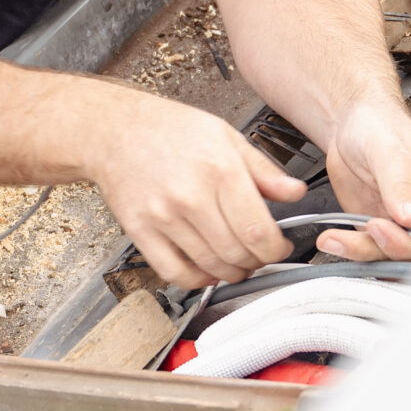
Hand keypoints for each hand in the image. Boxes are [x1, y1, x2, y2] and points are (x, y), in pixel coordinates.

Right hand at [88, 88, 303, 286]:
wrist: (115, 129)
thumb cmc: (171, 130)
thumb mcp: (226, 137)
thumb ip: (263, 169)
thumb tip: (295, 192)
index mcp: (219, 169)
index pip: (258, 231)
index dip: (276, 249)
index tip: (280, 248)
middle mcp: (190, 196)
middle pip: (236, 253)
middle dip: (256, 262)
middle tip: (261, 257)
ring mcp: (163, 217)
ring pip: (209, 266)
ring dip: (231, 273)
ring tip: (238, 264)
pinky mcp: (140, 231)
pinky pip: (173, 272)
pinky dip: (197, 280)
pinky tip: (207, 271)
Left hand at [316, 98, 410, 261]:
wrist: (351, 123)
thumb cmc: (380, 126)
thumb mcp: (391, 151)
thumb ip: (402, 186)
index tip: (383, 227)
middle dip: (386, 247)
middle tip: (363, 229)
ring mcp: (398, 223)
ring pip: (388, 256)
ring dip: (361, 252)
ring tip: (334, 239)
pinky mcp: (375, 229)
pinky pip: (367, 250)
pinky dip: (349, 250)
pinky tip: (332, 239)